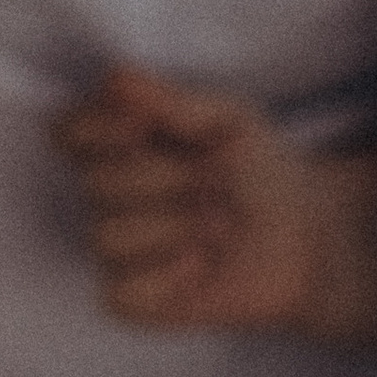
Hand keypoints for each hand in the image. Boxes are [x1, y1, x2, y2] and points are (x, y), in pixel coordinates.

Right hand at [54, 63, 348, 331]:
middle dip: (169, 179)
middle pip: (98, 182)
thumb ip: (169, 101)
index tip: (145, 127)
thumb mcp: (228, 120)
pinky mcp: (134, 299)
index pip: (68, 132)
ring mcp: (118, 251)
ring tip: (219, 225)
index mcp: (120, 146)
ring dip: (179, 227)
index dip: (101, 129)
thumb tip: (117, 77)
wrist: (308, 235)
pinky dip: (169, 277)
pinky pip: (121, 292)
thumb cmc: (264, 172)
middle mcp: (109, 198)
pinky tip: (202, 266)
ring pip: (109, 236)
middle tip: (218, 183)